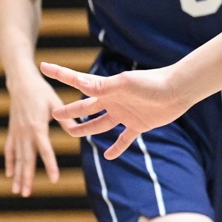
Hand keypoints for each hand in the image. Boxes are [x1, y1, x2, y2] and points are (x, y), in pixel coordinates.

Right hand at [3, 72, 62, 197]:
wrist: (21, 82)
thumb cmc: (41, 91)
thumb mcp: (55, 103)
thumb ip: (66, 119)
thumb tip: (78, 131)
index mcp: (37, 127)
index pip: (44, 150)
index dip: (50, 165)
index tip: (54, 180)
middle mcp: (25, 133)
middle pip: (26, 159)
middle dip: (26, 177)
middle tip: (26, 194)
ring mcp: (17, 133)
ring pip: (17, 158)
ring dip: (17, 175)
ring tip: (17, 191)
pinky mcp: (12, 131)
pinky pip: (10, 150)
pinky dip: (10, 162)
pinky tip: (9, 174)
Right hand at [43, 61, 189, 159]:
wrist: (178, 90)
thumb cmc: (152, 82)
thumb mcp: (125, 83)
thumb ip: (103, 86)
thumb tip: (82, 84)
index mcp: (106, 88)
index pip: (77, 81)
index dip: (59, 74)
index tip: (42, 66)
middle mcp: (112, 101)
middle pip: (85, 107)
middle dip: (70, 111)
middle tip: (54, 115)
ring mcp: (125, 113)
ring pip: (100, 124)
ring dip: (87, 128)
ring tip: (74, 133)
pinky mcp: (138, 125)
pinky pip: (124, 139)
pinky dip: (117, 147)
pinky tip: (108, 155)